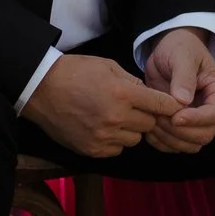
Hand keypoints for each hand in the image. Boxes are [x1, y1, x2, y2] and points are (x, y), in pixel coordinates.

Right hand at [22, 54, 180, 158]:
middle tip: (131, 107)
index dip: (170, 105)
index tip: (174, 107)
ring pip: (134, 140)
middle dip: (145, 116)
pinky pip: (117, 150)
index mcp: (122, 93)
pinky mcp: (92, 149)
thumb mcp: (107, 65)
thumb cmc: (74, 72)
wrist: (41, 89)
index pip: (160, 105)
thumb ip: (132, 81)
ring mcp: (103, 136)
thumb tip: (149, 95)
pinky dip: (114, 141)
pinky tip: (101, 128)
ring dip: (129, 130)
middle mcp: (116, 118)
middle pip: (149, 125)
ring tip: (113, 117)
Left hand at [139, 27, 214, 153]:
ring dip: (170, 138)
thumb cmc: (180, 47)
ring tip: (152, 121)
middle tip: (159, 118)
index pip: (214, 115)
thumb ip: (184, 76)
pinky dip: (162, 142)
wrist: (167, 51)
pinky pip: (176, 145)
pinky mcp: (182, 126)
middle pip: (204, 135)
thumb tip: (183, 100)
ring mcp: (197, 120)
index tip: (174, 116)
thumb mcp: (182, 55)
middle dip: (180, 132)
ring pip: (191, 145)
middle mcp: (211, 109)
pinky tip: (149, 129)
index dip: (195, 120)